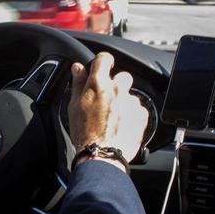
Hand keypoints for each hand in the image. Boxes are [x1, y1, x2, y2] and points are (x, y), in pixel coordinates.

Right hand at [67, 52, 148, 167]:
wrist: (101, 155)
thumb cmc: (84, 133)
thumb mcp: (74, 106)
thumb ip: (78, 83)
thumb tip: (78, 68)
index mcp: (98, 84)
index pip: (104, 58)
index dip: (103, 62)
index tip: (103, 67)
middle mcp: (116, 89)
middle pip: (122, 76)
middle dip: (117, 84)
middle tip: (107, 99)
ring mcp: (130, 102)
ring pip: (130, 95)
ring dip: (124, 102)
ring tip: (113, 117)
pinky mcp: (141, 114)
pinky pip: (138, 109)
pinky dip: (132, 115)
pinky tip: (122, 124)